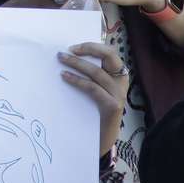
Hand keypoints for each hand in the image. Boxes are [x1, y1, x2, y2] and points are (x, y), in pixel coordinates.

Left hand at [57, 42, 128, 156]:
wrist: (103, 137)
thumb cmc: (95, 109)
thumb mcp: (96, 87)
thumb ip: (91, 73)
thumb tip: (70, 54)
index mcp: (119, 74)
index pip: (110, 52)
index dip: (92, 46)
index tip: (73, 47)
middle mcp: (122, 81)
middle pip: (110, 56)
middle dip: (89, 49)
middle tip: (67, 50)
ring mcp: (119, 94)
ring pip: (97, 72)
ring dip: (76, 64)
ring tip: (61, 60)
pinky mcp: (112, 106)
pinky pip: (93, 88)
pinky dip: (77, 80)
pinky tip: (65, 77)